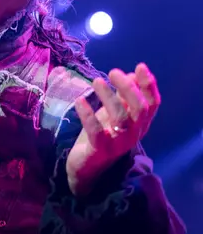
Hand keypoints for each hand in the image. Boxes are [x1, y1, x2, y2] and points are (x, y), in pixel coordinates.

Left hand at [66, 63, 160, 195]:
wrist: (86, 167)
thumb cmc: (102, 136)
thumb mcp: (113, 114)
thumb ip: (123, 96)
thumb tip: (130, 74)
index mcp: (140, 125)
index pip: (152, 104)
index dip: (149, 85)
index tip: (140, 66)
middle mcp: (134, 134)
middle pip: (139, 108)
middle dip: (128, 88)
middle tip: (113, 72)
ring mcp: (118, 143)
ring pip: (120, 117)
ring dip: (109, 97)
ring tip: (96, 81)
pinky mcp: (100, 149)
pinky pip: (96, 131)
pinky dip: (88, 115)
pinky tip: (80, 100)